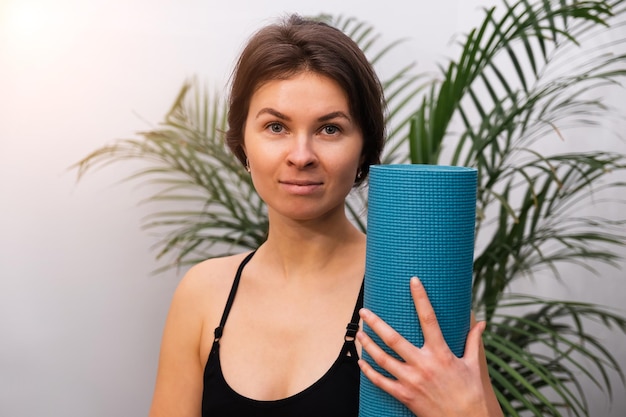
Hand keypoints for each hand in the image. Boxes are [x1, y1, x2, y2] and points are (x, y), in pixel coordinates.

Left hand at [357, 277, 500, 416]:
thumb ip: (473, 342)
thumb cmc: (473, 394)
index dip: (421, 297)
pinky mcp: (405, 396)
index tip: (413, 280)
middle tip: (364, 311)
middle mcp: (424, 365)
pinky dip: (369, 372)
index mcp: (441, 353)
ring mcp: (412, 381)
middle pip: (393, 339)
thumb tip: (481, 322)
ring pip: (382, 359)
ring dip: (368, 345)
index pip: (429, 318)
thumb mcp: (474, 365)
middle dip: (376, 323)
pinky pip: (381, 382)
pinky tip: (361, 362)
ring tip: (359, 332)